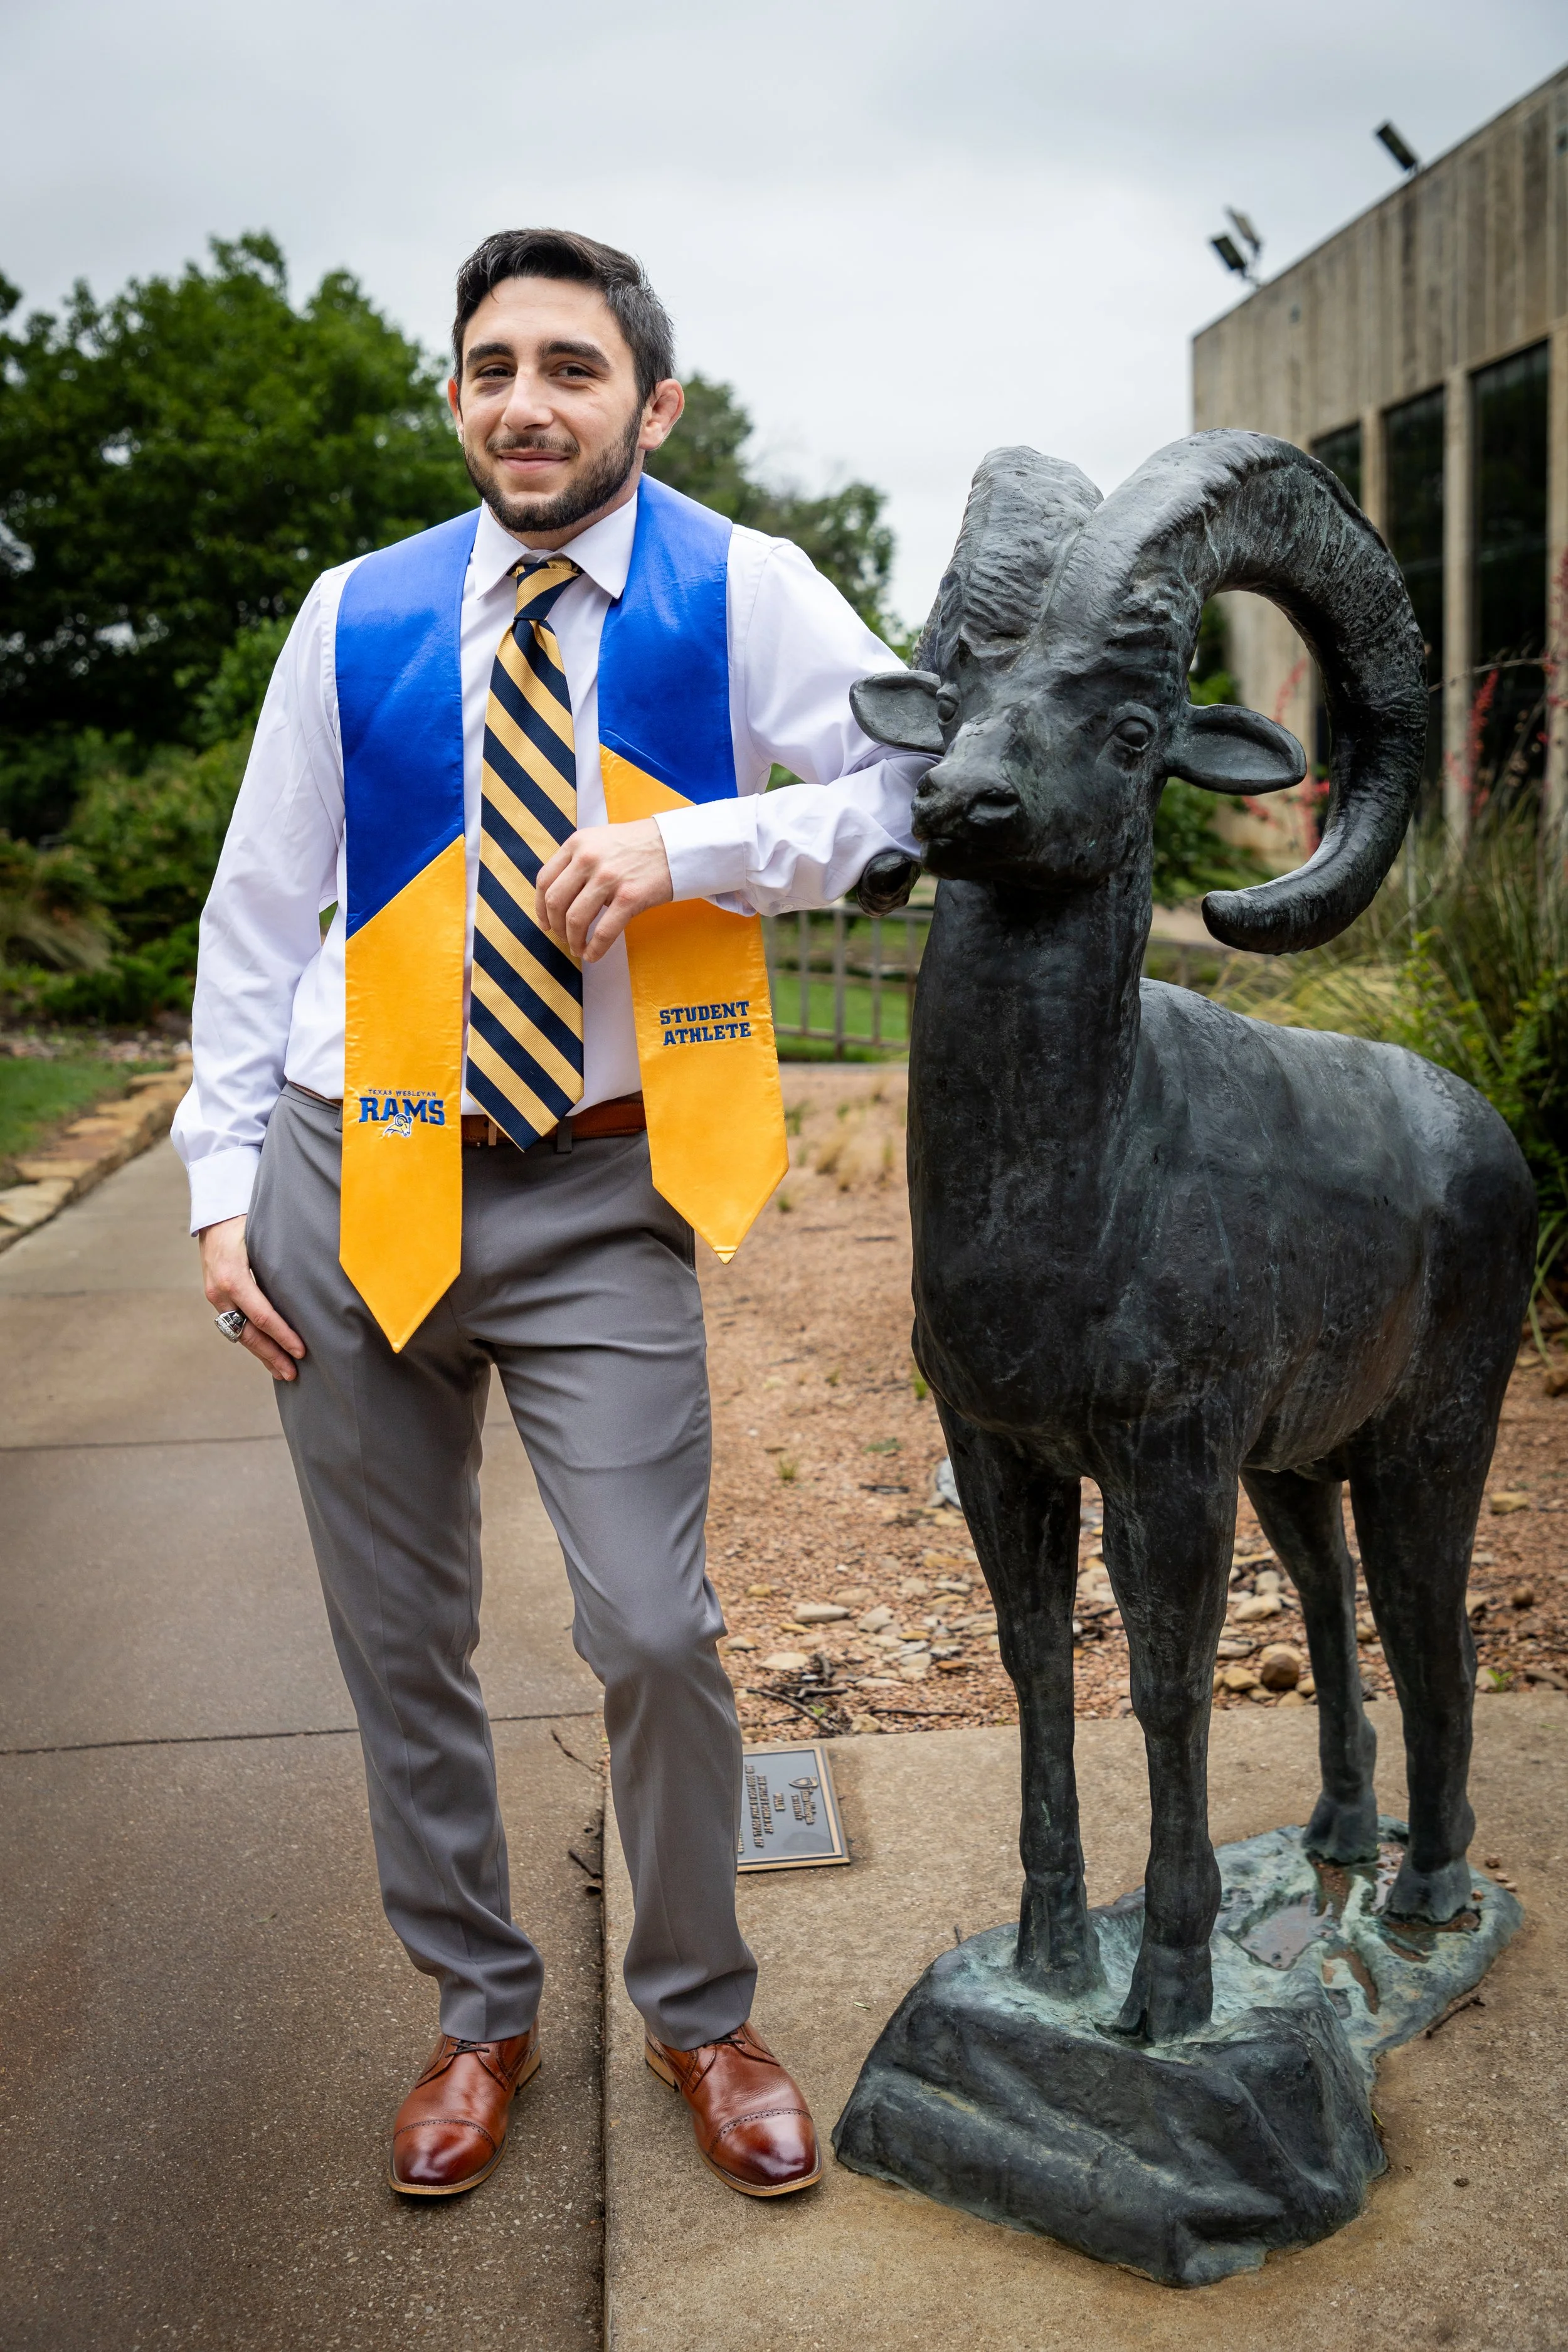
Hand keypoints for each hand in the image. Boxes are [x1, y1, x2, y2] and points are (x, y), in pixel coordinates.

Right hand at [199, 1213, 305, 1382]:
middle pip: (248, 1332)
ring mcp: (215, 1295)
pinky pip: (235, 1324)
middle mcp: (220, 1291)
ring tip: (281, 1371)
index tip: (301, 1351)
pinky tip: (266, 1350)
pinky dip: (252, 1339)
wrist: (217, 1211)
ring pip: (240, 1333)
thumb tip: (314, 1284)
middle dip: (272, 1355)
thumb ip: (282, 1262)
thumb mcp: (265, 1237)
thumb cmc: (248, 1219)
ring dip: (261, 1353)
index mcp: (233, 1278)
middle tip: (292, 1374)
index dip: (282, 1336)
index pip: (261, 1316)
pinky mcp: (216, 1296)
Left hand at [534, 818, 672, 964]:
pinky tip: (593, 954)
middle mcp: (588, 859)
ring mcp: (608, 878)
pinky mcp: (629, 898)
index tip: (545, 922)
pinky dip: (594, 949)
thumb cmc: (638, 846)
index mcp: (577, 844)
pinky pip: (603, 931)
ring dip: (572, 940)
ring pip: (575, 920)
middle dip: (556, 927)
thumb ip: (577, 860)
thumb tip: (559, 896)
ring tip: (578, 948)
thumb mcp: (599, 841)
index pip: (544, 880)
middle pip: (555, 902)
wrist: (676, 846)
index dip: (540, 907)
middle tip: (563, 938)